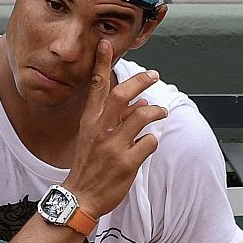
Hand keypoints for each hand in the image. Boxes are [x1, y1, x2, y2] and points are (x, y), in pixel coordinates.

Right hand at [61, 39, 166, 218]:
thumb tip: (138, 103)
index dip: (101, 64)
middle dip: (140, 81)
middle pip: (122, 95)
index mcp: (89, 122)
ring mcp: (114, 146)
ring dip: (156, 111)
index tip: (105, 44)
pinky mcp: (127, 163)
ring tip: (161, 112)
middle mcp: (100, 130)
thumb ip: (114, 119)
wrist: (81, 197)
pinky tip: (148, 144)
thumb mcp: (93, 138)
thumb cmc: (88, 166)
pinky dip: (152, 140)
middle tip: (153, 75)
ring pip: (142, 115)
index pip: (96, 87)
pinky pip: (149, 142)